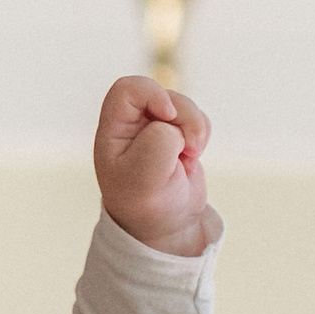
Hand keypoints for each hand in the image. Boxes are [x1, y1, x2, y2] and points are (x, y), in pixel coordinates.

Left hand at [93, 73, 214, 256]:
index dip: (152, 94)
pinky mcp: (178, 133)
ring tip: (187, 158)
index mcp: (113, 129)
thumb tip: (175, 125)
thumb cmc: (146, 203)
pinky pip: (197, 118)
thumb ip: (159, 141)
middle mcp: (132, 123)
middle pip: (163, 93)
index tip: (167, 117)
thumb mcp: (146, 175)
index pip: (128, 89)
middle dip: (183, 116)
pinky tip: (190, 159)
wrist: (165, 224)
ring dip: (194, 129)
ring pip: (184, 105)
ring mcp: (156, 126)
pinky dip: (201, 136)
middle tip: (187, 147)